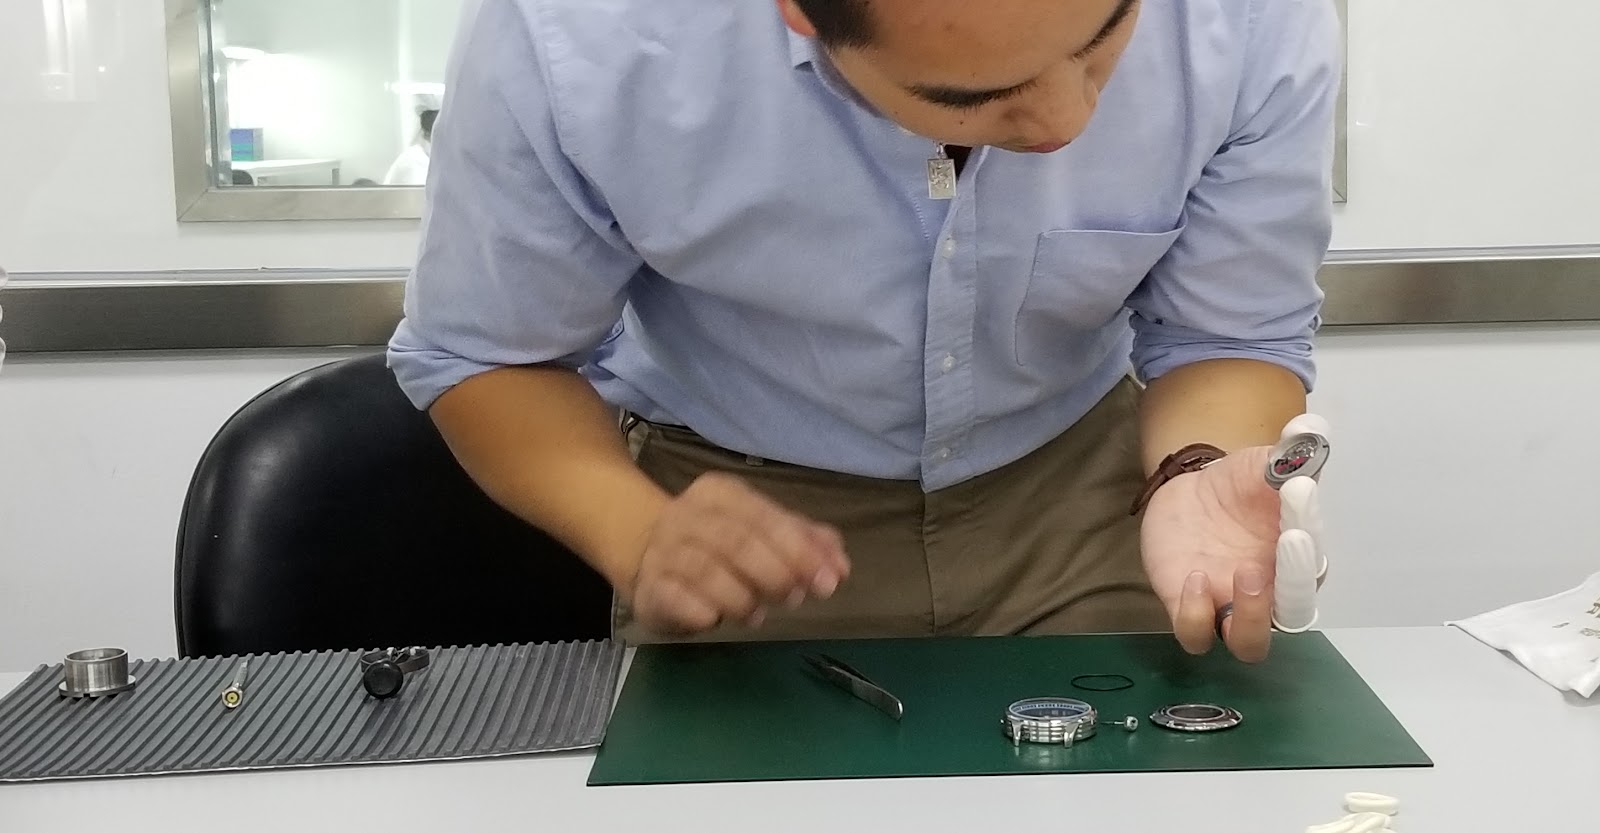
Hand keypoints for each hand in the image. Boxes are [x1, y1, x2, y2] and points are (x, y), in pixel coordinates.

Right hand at [627, 471, 849, 634]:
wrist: (650, 557)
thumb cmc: (719, 545)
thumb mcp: (764, 534)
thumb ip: (805, 544)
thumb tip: (840, 567)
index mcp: (720, 494)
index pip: (763, 516)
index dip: (799, 549)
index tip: (828, 581)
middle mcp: (686, 516)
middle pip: (735, 541)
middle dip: (775, 573)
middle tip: (796, 598)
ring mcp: (662, 551)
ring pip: (706, 571)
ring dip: (741, 597)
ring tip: (758, 614)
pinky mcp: (647, 587)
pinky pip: (673, 597)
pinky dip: (701, 610)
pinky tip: (715, 619)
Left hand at [1141, 416, 1329, 661]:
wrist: (1191, 492)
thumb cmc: (1239, 485)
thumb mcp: (1263, 462)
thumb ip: (1290, 452)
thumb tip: (1313, 428)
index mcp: (1300, 557)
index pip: (1316, 555)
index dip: (1310, 523)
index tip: (1297, 487)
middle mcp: (1272, 591)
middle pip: (1295, 614)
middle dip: (1296, 583)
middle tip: (1289, 539)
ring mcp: (1230, 605)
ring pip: (1250, 644)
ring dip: (1250, 617)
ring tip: (1241, 574)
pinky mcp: (1190, 609)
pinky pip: (1197, 634)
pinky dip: (1196, 615)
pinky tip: (1194, 576)